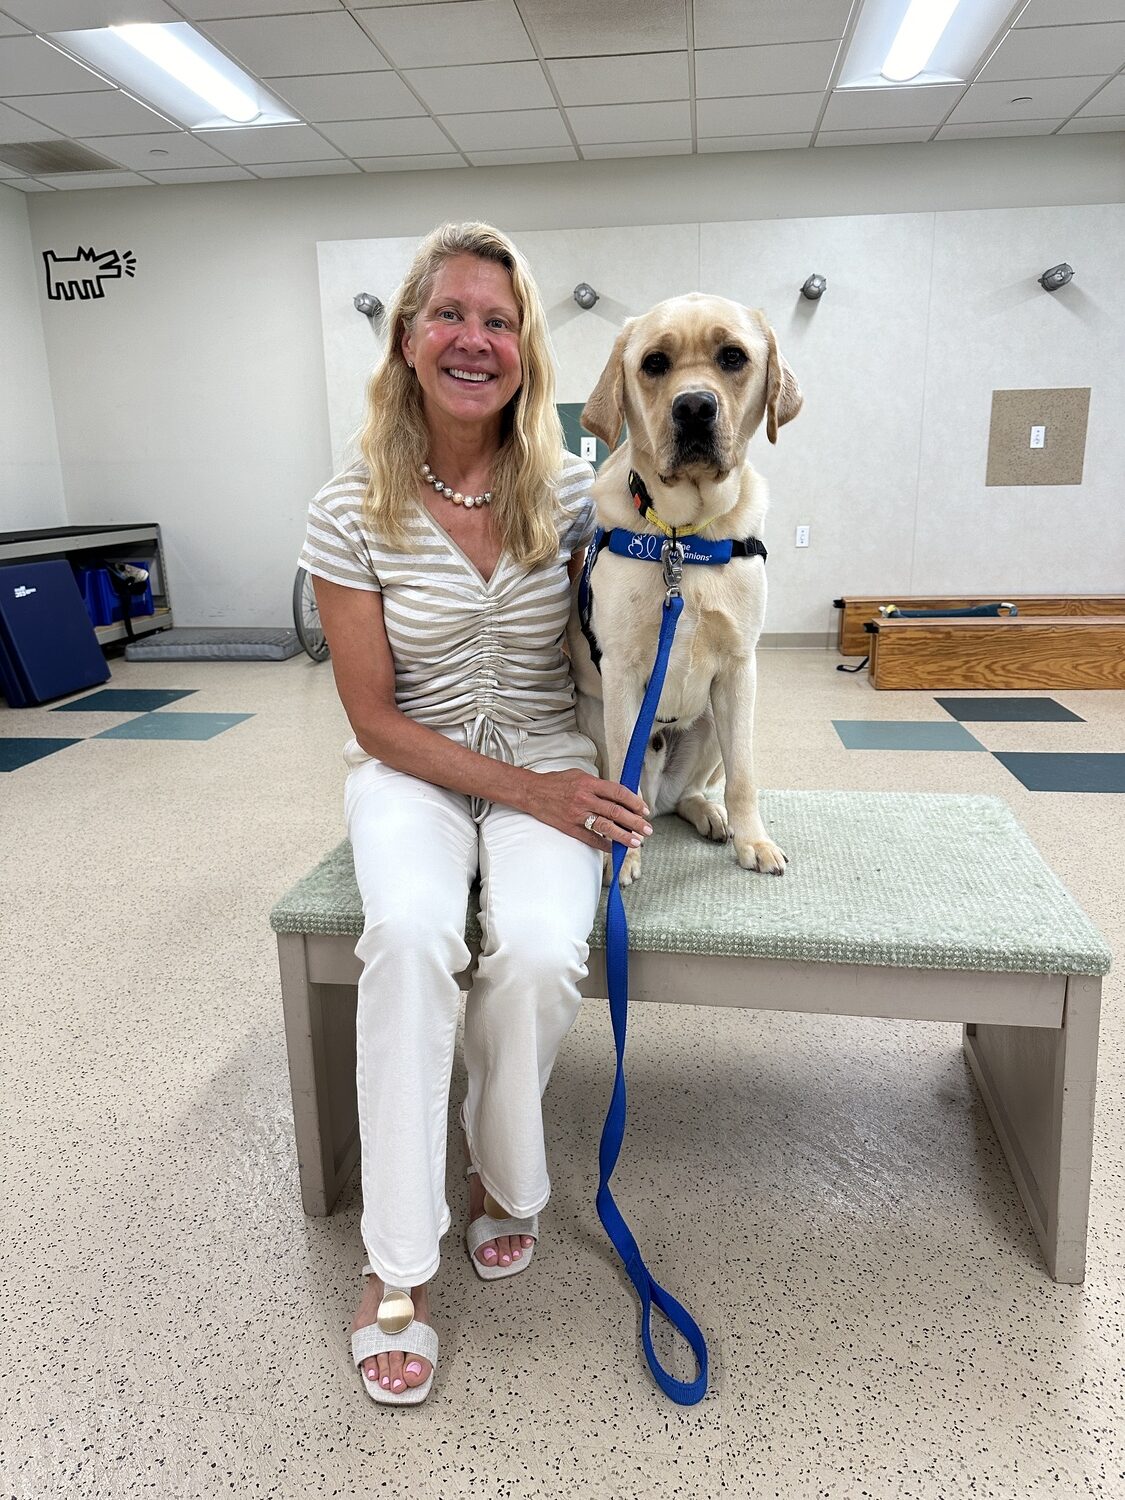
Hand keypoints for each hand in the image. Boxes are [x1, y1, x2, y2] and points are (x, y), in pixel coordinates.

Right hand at [531, 770, 651, 849]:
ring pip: (606, 827)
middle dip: (635, 822)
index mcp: (589, 783)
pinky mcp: (569, 827)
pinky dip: (603, 844)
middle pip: (616, 812)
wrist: (532, 792)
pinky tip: (614, 848)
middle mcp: (585, 799)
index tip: (645, 810)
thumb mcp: (580, 775)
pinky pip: (590, 838)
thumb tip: (619, 796)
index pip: (618, 792)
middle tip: (648, 830)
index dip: (634, 802)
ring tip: (637, 842)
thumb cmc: (557, 782)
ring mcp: (577, 814)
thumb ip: (599, 785)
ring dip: (624, 836)